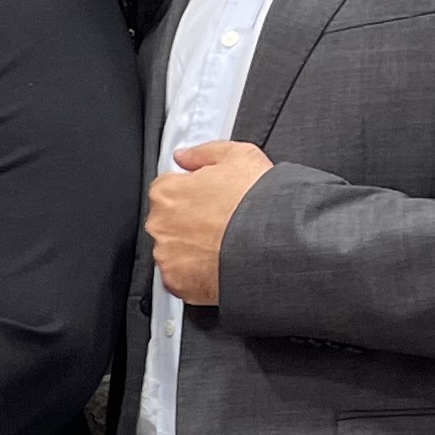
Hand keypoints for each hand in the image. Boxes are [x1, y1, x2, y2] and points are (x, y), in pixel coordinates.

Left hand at [148, 140, 272, 305]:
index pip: (169, 189)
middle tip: (221, 222)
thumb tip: (184, 156)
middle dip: (191, 221)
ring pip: (175, 249)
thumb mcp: (239, 155)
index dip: (194, 193)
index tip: (211, 199)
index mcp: (167, 192)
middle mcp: (160, 224)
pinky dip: (196, 273)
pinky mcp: (176, 282)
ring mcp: (167, 255)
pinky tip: (220, 263)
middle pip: (169, 221)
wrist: (274, 244)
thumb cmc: (258, 201)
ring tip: (224, 244)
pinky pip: (182, 276)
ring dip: (193, 248)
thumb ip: (203, 152)